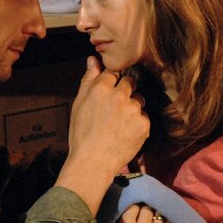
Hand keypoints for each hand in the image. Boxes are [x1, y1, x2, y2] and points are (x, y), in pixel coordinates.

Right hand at [56, 57, 149, 212]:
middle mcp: (119, 95)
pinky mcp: (144, 123)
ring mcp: (133, 109)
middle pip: (129, 82)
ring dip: (132, 106)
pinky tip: (125, 132)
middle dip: (124, 91)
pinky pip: (143, 116)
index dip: (111, 81)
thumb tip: (93, 60)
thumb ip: (88, 79)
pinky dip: (137, 122)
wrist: (93, 162)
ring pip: (138, 99)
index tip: (108, 91)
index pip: (113, 72)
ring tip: (119, 123)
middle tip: (114, 109)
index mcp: (101, 88)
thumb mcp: (79, 104)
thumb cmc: (81, 134)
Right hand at [109, 204, 172, 222]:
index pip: (135, 204)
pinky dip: (162, 222)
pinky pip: (167, 221)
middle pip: (147, 207)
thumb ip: (126, 212)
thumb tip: (137, 195)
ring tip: (151, 218)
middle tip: (143, 213)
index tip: (134, 209)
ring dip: (155, 214)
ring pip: (158, 213)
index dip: (135, 206)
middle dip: (145, 209)